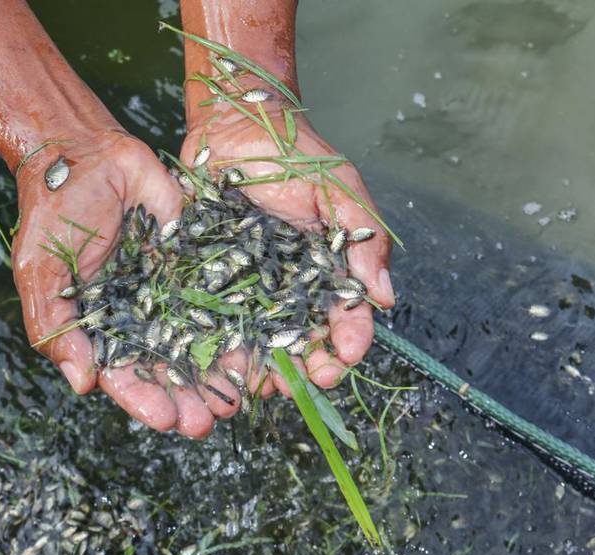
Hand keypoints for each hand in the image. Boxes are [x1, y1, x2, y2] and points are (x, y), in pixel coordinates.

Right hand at [11, 129, 240, 436]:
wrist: (86, 156)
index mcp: (104, 328)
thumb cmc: (55, 216)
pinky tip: (257, 347)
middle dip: (188, 399)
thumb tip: (82, 383)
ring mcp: (173, 292)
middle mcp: (142, 318)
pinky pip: (223, 296)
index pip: (124, 376)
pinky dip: (240, 323)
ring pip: (202, 341)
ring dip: (218, 373)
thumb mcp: (41, 272)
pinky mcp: (199, 264)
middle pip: (169, 369)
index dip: (144, 401)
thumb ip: (57, 327)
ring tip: (238, 399)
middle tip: (208, 422)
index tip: (165, 420)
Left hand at [180, 104, 394, 397]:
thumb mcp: (340, 190)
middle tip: (296, 387)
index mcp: (326, 270)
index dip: (346, 344)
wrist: (236, 123)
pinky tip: (213, 367)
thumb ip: (363, 241)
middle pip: (300, 340)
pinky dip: (214, 345)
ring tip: (254, 390)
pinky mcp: (210, 277)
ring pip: (256, 339)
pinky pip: (213, 317)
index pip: (344, 318)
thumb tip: (385, 298)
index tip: (342, 360)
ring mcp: (248, 285)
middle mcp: (290, 287)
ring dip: (258, 369)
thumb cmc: (296, 154)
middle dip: (301, 369)